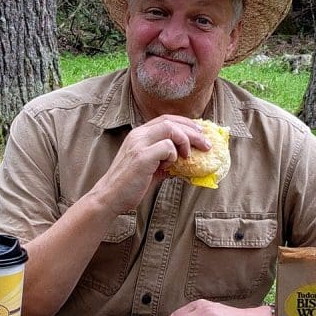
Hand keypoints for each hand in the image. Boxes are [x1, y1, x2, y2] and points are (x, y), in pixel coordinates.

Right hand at [89, 115, 209, 213]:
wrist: (110, 197)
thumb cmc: (130, 184)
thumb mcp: (150, 167)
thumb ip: (166, 160)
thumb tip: (188, 161)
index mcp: (139, 134)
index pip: (166, 119)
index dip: (186, 123)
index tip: (200, 133)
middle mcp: (138, 135)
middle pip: (171, 121)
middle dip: (193, 132)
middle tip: (206, 144)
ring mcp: (139, 144)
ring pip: (171, 129)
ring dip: (185, 142)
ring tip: (188, 157)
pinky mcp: (141, 157)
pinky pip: (167, 147)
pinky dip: (174, 156)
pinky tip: (170, 167)